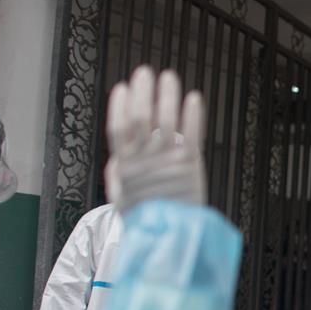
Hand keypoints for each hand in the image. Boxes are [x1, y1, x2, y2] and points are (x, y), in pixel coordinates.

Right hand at [105, 66, 205, 212]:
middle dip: (143, 92)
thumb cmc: (144, 215)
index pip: (118, 129)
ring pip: (165, 121)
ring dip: (167, 95)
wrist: (169, 236)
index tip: (123, 87)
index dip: (119, 106)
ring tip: (168, 77)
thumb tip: (117, 153)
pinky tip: (193, 97)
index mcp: (124, 166)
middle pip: (140, 118)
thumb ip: (119, 171)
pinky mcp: (190, 165)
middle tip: (145, 72)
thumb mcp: (122, 195)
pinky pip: (191, 135)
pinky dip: (192, 115)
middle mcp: (144, 161)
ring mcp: (168, 161)